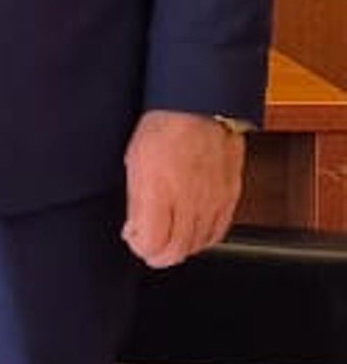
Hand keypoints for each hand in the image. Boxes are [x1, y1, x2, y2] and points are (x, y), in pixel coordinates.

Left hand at [122, 109, 244, 267]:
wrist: (199, 108)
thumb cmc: (163, 128)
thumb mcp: (134, 162)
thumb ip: (137, 201)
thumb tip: (135, 230)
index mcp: (161, 192)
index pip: (153, 243)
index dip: (141, 248)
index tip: (134, 240)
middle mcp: (190, 201)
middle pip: (177, 250)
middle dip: (158, 255)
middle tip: (148, 249)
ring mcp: (213, 201)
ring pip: (198, 244)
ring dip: (181, 249)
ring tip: (167, 242)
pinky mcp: (230, 196)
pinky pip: (219, 231)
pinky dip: (204, 239)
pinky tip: (193, 235)